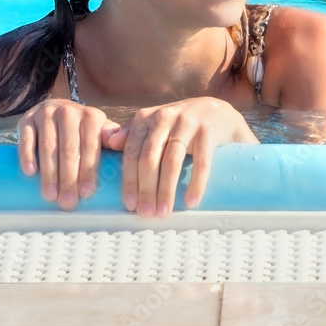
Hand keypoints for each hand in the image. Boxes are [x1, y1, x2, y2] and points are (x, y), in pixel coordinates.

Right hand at [17, 99, 121, 209]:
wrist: (54, 108)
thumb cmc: (81, 128)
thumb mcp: (99, 129)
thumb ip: (112, 136)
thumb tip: (120, 143)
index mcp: (91, 117)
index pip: (91, 146)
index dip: (89, 170)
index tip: (86, 193)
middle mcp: (69, 112)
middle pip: (69, 150)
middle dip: (69, 178)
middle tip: (67, 202)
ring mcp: (46, 114)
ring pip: (48, 147)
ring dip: (49, 173)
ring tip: (50, 196)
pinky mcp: (26, 119)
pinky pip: (26, 139)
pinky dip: (27, 156)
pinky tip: (30, 173)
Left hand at [104, 97, 258, 216]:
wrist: (216, 111)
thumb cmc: (178, 124)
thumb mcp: (154, 126)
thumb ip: (132, 134)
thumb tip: (109, 143)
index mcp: (146, 118)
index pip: (132, 152)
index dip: (129, 180)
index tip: (130, 205)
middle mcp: (164, 117)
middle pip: (150, 158)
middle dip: (146, 189)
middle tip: (147, 214)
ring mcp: (188, 123)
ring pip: (172, 161)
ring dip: (166, 190)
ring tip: (164, 212)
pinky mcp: (208, 131)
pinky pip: (201, 162)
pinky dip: (196, 184)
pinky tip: (190, 201)